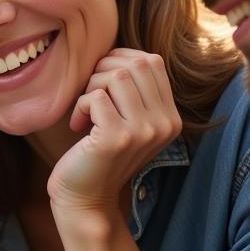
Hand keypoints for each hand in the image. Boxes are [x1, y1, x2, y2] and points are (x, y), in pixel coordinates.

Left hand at [48, 50, 180, 213]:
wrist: (85, 198)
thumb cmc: (98, 154)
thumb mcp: (127, 120)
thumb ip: (134, 90)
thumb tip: (117, 52)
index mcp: (171, 117)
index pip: (152, 61)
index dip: (120, 60)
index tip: (101, 83)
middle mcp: (165, 123)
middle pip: (135, 63)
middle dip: (103, 70)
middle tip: (90, 95)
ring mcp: (144, 131)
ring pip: (115, 76)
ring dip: (90, 88)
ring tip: (85, 112)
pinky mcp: (118, 137)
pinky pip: (96, 97)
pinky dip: (80, 105)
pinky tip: (78, 126)